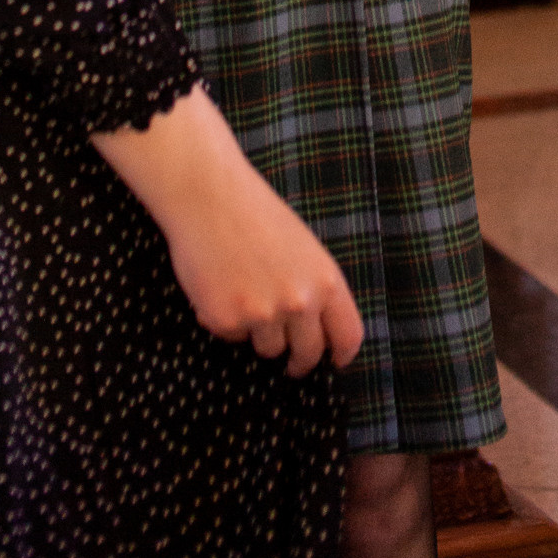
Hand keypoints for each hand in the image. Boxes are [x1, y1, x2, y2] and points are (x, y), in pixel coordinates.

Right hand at [93, 87, 363, 368]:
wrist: (210, 196)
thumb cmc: (257, 215)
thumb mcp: (303, 248)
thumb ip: (315, 288)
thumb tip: (319, 331)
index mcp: (326, 280)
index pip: (348, 335)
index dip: (342, 353)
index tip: (334, 360)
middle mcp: (300, 302)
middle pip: (308, 354)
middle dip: (299, 361)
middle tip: (291, 361)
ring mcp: (262, 315)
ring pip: (269, 349)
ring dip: (260, 333)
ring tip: (246, 291)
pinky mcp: (227, 321)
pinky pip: (233, 336)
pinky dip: (227, 320)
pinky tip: (220, 285)